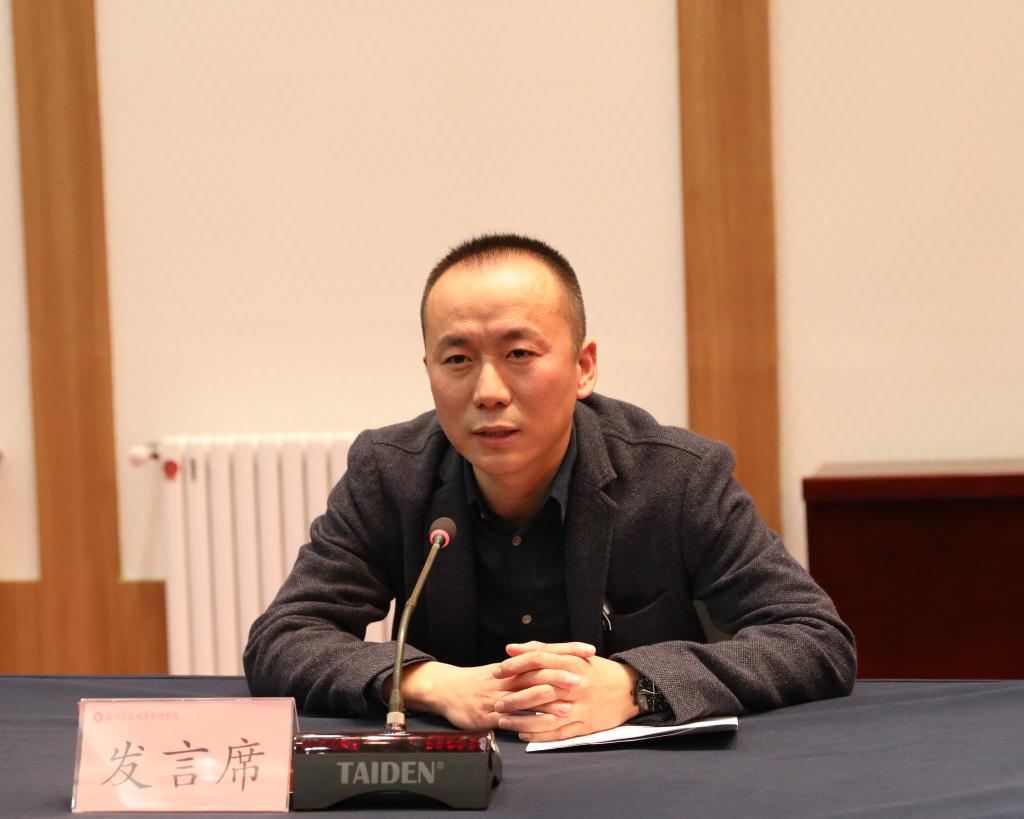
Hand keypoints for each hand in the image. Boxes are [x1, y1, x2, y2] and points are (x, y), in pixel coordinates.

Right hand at [387, 656, 589, 731]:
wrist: (447, 689)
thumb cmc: (478, 680)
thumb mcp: (503, 668)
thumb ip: (526, 663)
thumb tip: (553, 657)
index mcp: (514, 664)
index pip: (546, 652)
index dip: (567, 650)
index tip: (589, 650)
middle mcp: (508, 677)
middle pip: (538, 672)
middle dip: (561, 674)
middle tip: (582, 677)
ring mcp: (499, 696)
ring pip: (526, 695)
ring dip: (549, 699)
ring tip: (570, 704)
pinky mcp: (490, 715)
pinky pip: (514, 718)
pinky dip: (531, 721)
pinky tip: (545, 725)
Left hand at [492, 641, 640, 740]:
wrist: (630, 689)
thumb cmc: (597, 671)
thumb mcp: (573, 655)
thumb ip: (542, 650)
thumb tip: (511, 649)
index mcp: (572, 663)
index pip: (538, 660)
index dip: (515, 666)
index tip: (498, 672)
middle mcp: (575, 685)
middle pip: (538, 690)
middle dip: (513, 697)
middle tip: (496, 702)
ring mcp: (580, 707)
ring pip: (545, 716)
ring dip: (521, 720)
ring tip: (503, 721)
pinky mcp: (585, 725)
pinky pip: (558, 733)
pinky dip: (538, 735)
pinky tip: (523, 734)